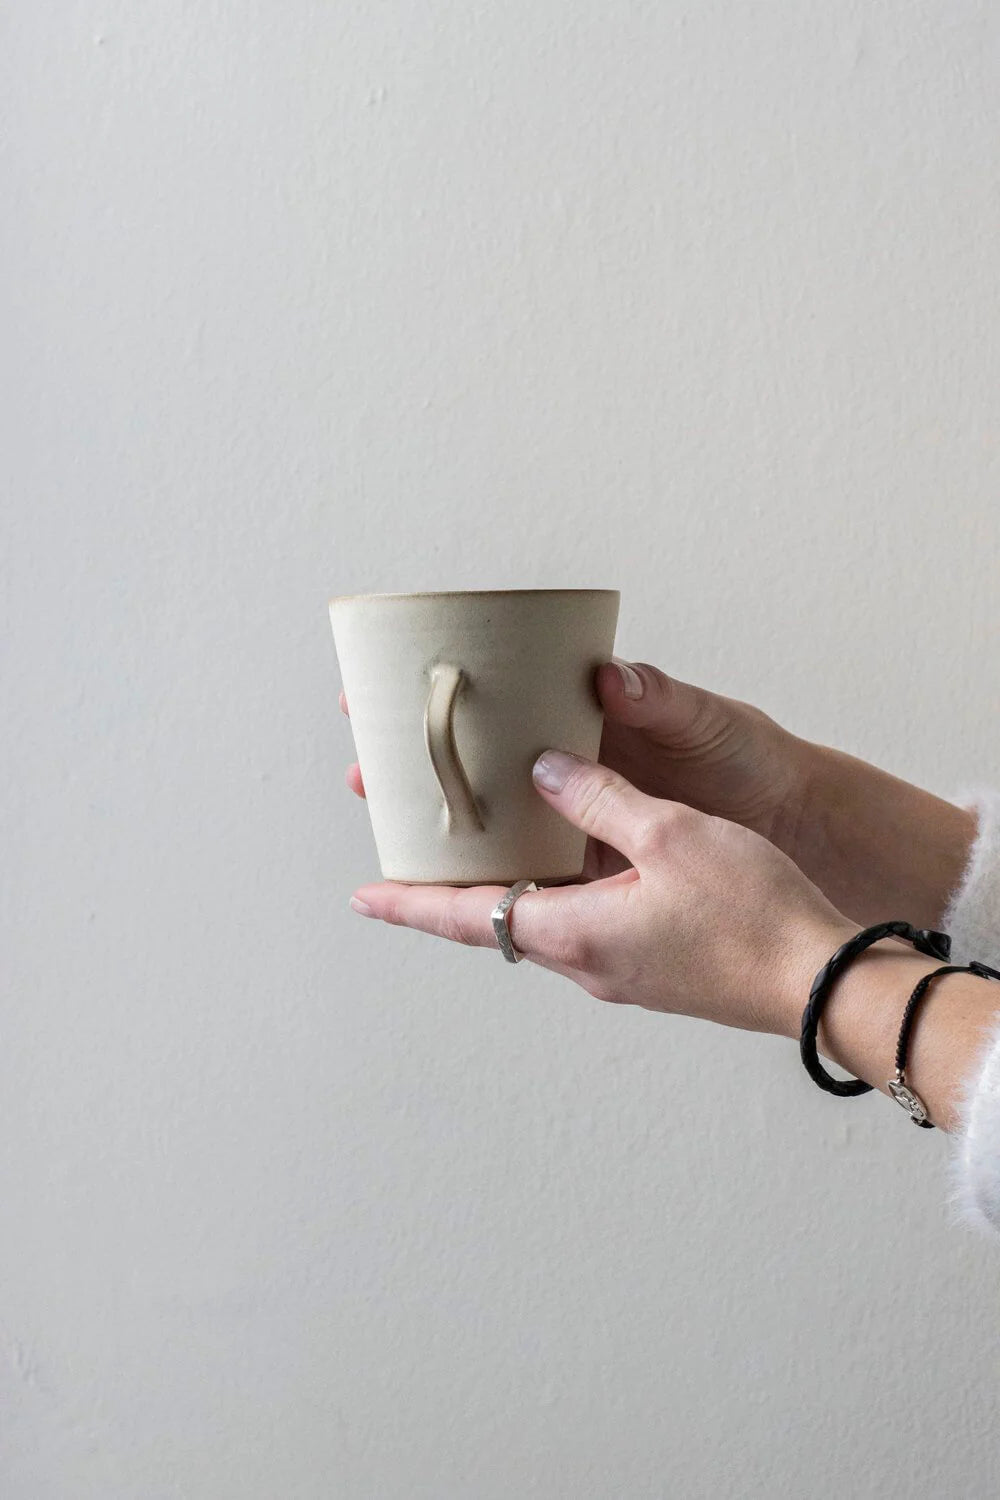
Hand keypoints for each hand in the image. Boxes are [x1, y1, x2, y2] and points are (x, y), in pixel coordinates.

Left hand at [340, 655, 973, 926]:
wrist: (826, 982)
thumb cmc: (752, 915)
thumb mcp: (669, 834)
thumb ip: (600, 797)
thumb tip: (544, 772)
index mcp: (572, 933)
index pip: (462, 917)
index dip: (408, 902)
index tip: (361, 895)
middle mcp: (584, 962)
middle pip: (495, 918)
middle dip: (454, 884)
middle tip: (421, 846)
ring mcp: (619, 970)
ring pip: (544, 918)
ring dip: (511, 883)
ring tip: (491, 838)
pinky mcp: (653, 966)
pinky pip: (587, 922)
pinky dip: (563, 887)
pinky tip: (578, 851)